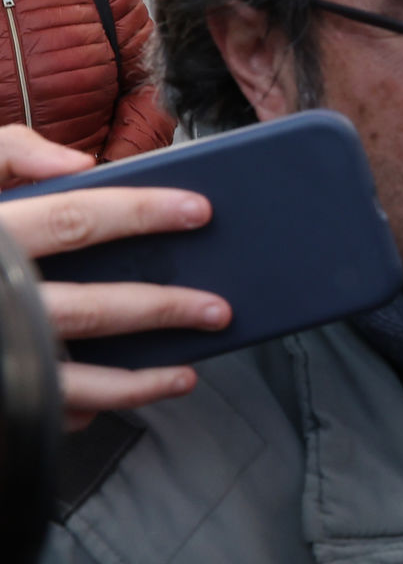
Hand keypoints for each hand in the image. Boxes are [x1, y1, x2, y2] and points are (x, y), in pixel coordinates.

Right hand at [0, 127, 228, 428]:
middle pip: (86, 309)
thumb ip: (8, 151)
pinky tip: (109, 403)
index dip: (141, 212)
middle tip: (219, 309)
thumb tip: (81, 164)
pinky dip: (76, 412)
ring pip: (67, 381)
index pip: (73, 219)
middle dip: (160, 309)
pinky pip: (36, 409)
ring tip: (186, 373)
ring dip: (136, 383)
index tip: (201, 209)